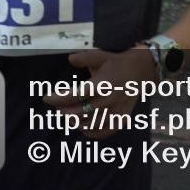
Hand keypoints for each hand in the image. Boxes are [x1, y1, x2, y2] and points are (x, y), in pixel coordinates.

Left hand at [42, 47, 156, 138]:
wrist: (142, 70)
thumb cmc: (118, 63)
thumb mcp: (102, 56)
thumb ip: (86, 58)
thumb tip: (70, 59)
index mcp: (104, 83)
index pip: (77, 94)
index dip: (59, 98)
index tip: (47, 97)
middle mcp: (110, 99)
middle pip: (82, 111)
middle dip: (66, 111)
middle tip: (56, 108)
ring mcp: (117, 110)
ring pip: (92, 123)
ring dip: (77, 122)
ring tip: (68, 117)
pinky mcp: (122, 117)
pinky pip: (106, 131)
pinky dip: (93, 133)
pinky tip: (83, 128)